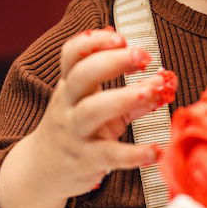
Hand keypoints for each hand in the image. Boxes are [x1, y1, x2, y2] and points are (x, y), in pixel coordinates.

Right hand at [0, 27, 177, 207]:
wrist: (43, 170)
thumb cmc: (78, 129)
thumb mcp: (97, 106)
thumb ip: (129, 94)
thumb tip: (163, 80)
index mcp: (70, 86)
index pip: (72, 55)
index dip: (93, 42)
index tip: (120, 37)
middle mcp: (68, 105)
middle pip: (82, 76)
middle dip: (113, 61)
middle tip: (144, 56)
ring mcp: (74, 132)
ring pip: (92, 110)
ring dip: (124, 97)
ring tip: (153, 90)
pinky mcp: (85, 160)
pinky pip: (109, 154)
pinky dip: (134, 153)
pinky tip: (156, 151)